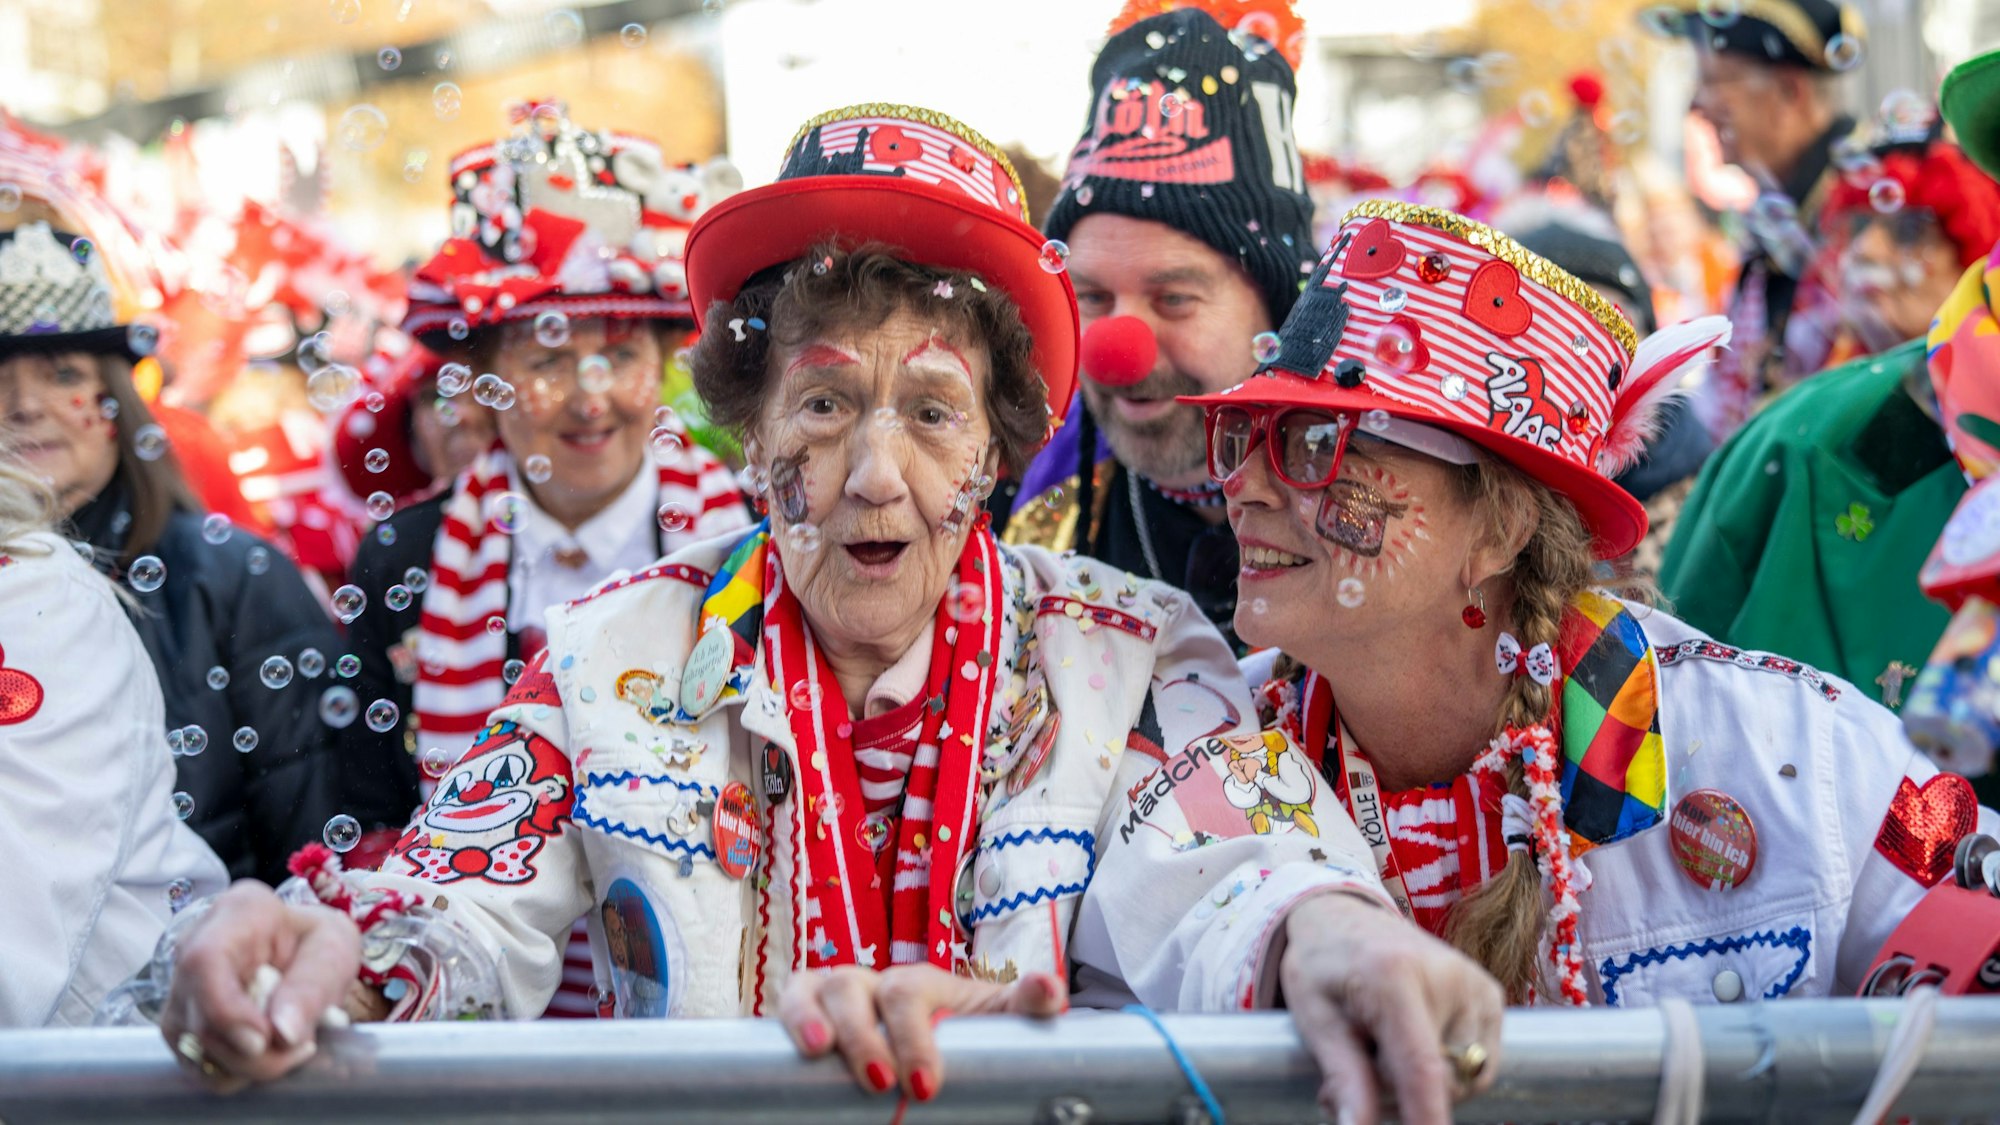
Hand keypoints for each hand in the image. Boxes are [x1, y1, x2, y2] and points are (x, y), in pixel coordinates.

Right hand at [158, 879, 364, 1089]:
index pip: (204, 961)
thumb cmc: (320, 944)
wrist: (307, 954)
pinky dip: (235, 1074)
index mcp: (239, 913)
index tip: (262, 1040)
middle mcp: (194, 947)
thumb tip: (282, 1034)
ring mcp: (181, 989)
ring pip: (195, 1049)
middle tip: (303, 1048)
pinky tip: (268, 1055)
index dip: (226, 1010)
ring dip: (247, 1067)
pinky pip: (198, 1066)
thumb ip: (312, 986)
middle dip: (252, 1054)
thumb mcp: (334, 951)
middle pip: (199, 1018)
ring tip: (292, 1048)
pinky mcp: (181, 1025)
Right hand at [779, 963, 1066, 1101]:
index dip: (913, 1037)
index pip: (909, 995)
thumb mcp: (991, 1019)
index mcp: (919, 984)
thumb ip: (1021, 1006)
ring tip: (819, 1053)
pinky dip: (789, 1017)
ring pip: (817, 990)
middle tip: (885, 1084)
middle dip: (866, 1038)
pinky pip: (787, 1001)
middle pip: (858, 990)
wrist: (923, 1032)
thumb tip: (1051, 990)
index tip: (923, 1087)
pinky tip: (795, 1046)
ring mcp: (835, 991)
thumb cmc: (957, 1028)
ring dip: (813, 1018)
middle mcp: (873, 982)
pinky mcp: (805, 1004)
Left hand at [1279, 891, 1503, 1124]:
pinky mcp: (1492, 994)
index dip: (1428, 1117)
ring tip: (1385, 1050)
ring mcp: (1477, 984)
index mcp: (1395, 977)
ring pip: (1467, 1079)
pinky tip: (1414, 1040)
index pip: (1422, 1067)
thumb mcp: (1316, 1020)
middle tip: (1358, 1072)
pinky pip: (1480, 1063)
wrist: (1344, 916)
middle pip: (1444, 1082)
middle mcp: (1449, 977)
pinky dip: (1448, 1067)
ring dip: (1426, 1085)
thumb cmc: (1323, 966)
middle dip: (1403, 1097)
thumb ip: (1344, 1078)